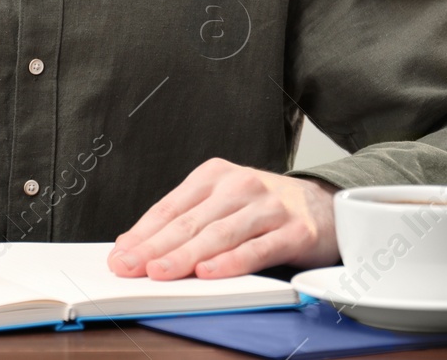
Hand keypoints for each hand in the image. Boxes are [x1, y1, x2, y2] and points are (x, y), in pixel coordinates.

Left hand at [107, 159, 338, 279]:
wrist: (325, 205)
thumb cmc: (264, 208)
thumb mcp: (221, 202)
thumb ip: (183, 219)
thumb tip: (133, 243)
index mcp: (215, 175)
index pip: (170, 207)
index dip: (143, 233)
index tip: (120, 255)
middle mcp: (240, 185)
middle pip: (190, 221)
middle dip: (155, 247)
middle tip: (130, 267)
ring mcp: (268, 207)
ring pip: (219, 235)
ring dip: (186, 256)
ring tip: (161, 272)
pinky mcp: (294, 231)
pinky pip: (258, 248)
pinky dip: (231, 261)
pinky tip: (209, 272)